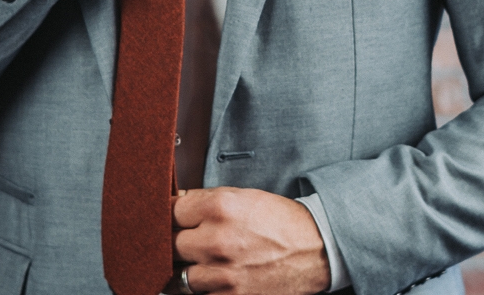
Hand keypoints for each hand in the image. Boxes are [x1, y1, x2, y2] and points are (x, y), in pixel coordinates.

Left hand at [173, 188, 330, 294]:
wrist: (315, 250)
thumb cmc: (280, 221)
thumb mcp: (244, 197)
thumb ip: (207, 201)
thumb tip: (176, 205)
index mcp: (220, 207)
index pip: (170, 211)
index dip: (169, 215)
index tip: (172, 219)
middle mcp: (217, 240)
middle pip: (169, 244)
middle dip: (174, 242)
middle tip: (183, 241)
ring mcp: (222, 273)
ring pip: (177, 275)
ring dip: (183, 269)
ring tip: (195, 263)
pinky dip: (200, 289)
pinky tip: (210, 280)